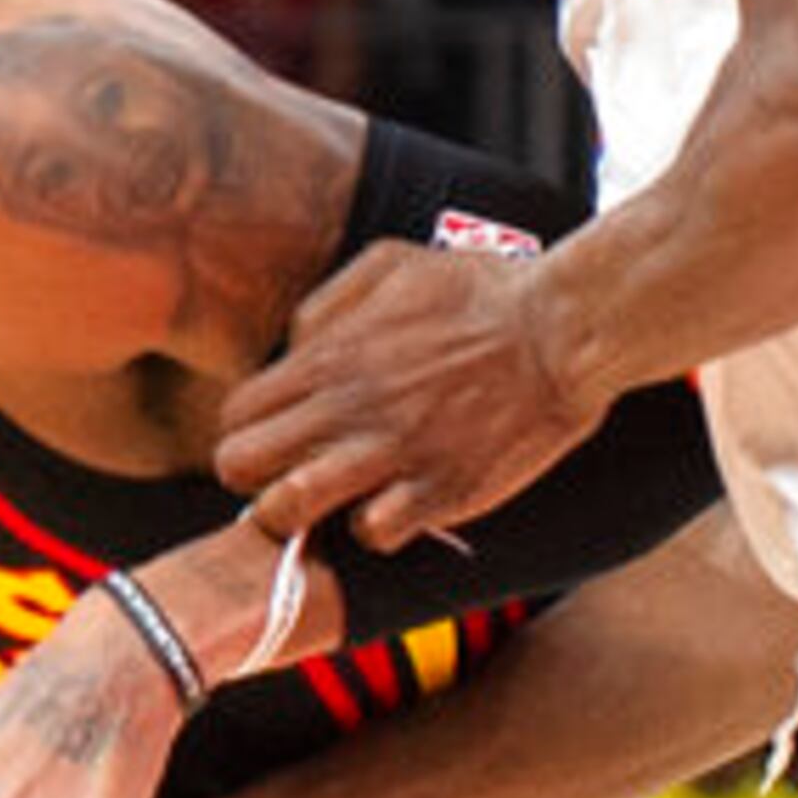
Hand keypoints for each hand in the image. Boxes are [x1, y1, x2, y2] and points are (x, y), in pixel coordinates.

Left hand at [211, 238, 587, 547]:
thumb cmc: (480, 290)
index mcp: (330, 356)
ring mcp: (391, 452)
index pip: (236, 417)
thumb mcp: (389, 263)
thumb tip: (294, 349)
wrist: (561, 327)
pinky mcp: (440, 489)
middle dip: (255, 481)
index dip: (250, 436)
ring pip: (289, 509)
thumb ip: (325, 305)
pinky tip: (396, 507)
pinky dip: (376, 529)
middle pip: (240, 467)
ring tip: (334, 505)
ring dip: (300, 516)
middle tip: (293, 479)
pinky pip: (372, 534)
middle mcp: (348, 407)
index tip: (282, 440)